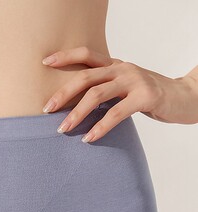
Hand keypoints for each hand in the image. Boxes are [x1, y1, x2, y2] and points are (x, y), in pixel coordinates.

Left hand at [41, 46, 197, 142]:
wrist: (185, 97)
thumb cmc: (148, 95)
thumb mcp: (124, 87)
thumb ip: (104, 90)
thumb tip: (73, 107)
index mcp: (115, 65)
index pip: (86, 55)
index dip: (65, 56)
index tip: (45, 62)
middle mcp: (123, 68)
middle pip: (85, 77)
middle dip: (63, 93)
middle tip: (46, 110)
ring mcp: (135, 81)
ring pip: (97, 94)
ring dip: (76, 113)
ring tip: (63, 129)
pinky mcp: (146, 96)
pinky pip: (116, 113)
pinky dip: (100, 127)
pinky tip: (89, 138)